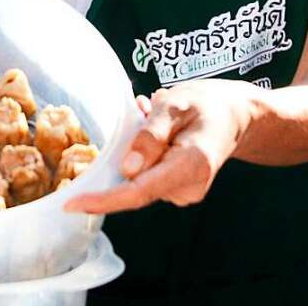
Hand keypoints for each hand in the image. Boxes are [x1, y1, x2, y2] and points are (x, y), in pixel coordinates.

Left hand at [64, 81, 252, 214]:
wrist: (235, 115)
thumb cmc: (205, 105)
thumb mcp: (175, 105)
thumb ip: (151, 136)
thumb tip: (127, 170)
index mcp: (192, 165)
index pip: (139, 192)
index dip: (104, 200)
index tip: (72, 203)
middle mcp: (189, 186)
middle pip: (136, 185)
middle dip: (124, 155)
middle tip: (143, 113)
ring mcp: (185, 191)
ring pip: (139, 177)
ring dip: (136, 149)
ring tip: (155, 116)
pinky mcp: (178, 188)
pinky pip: (148, 174)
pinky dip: (145, 153)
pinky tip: (159, 129)